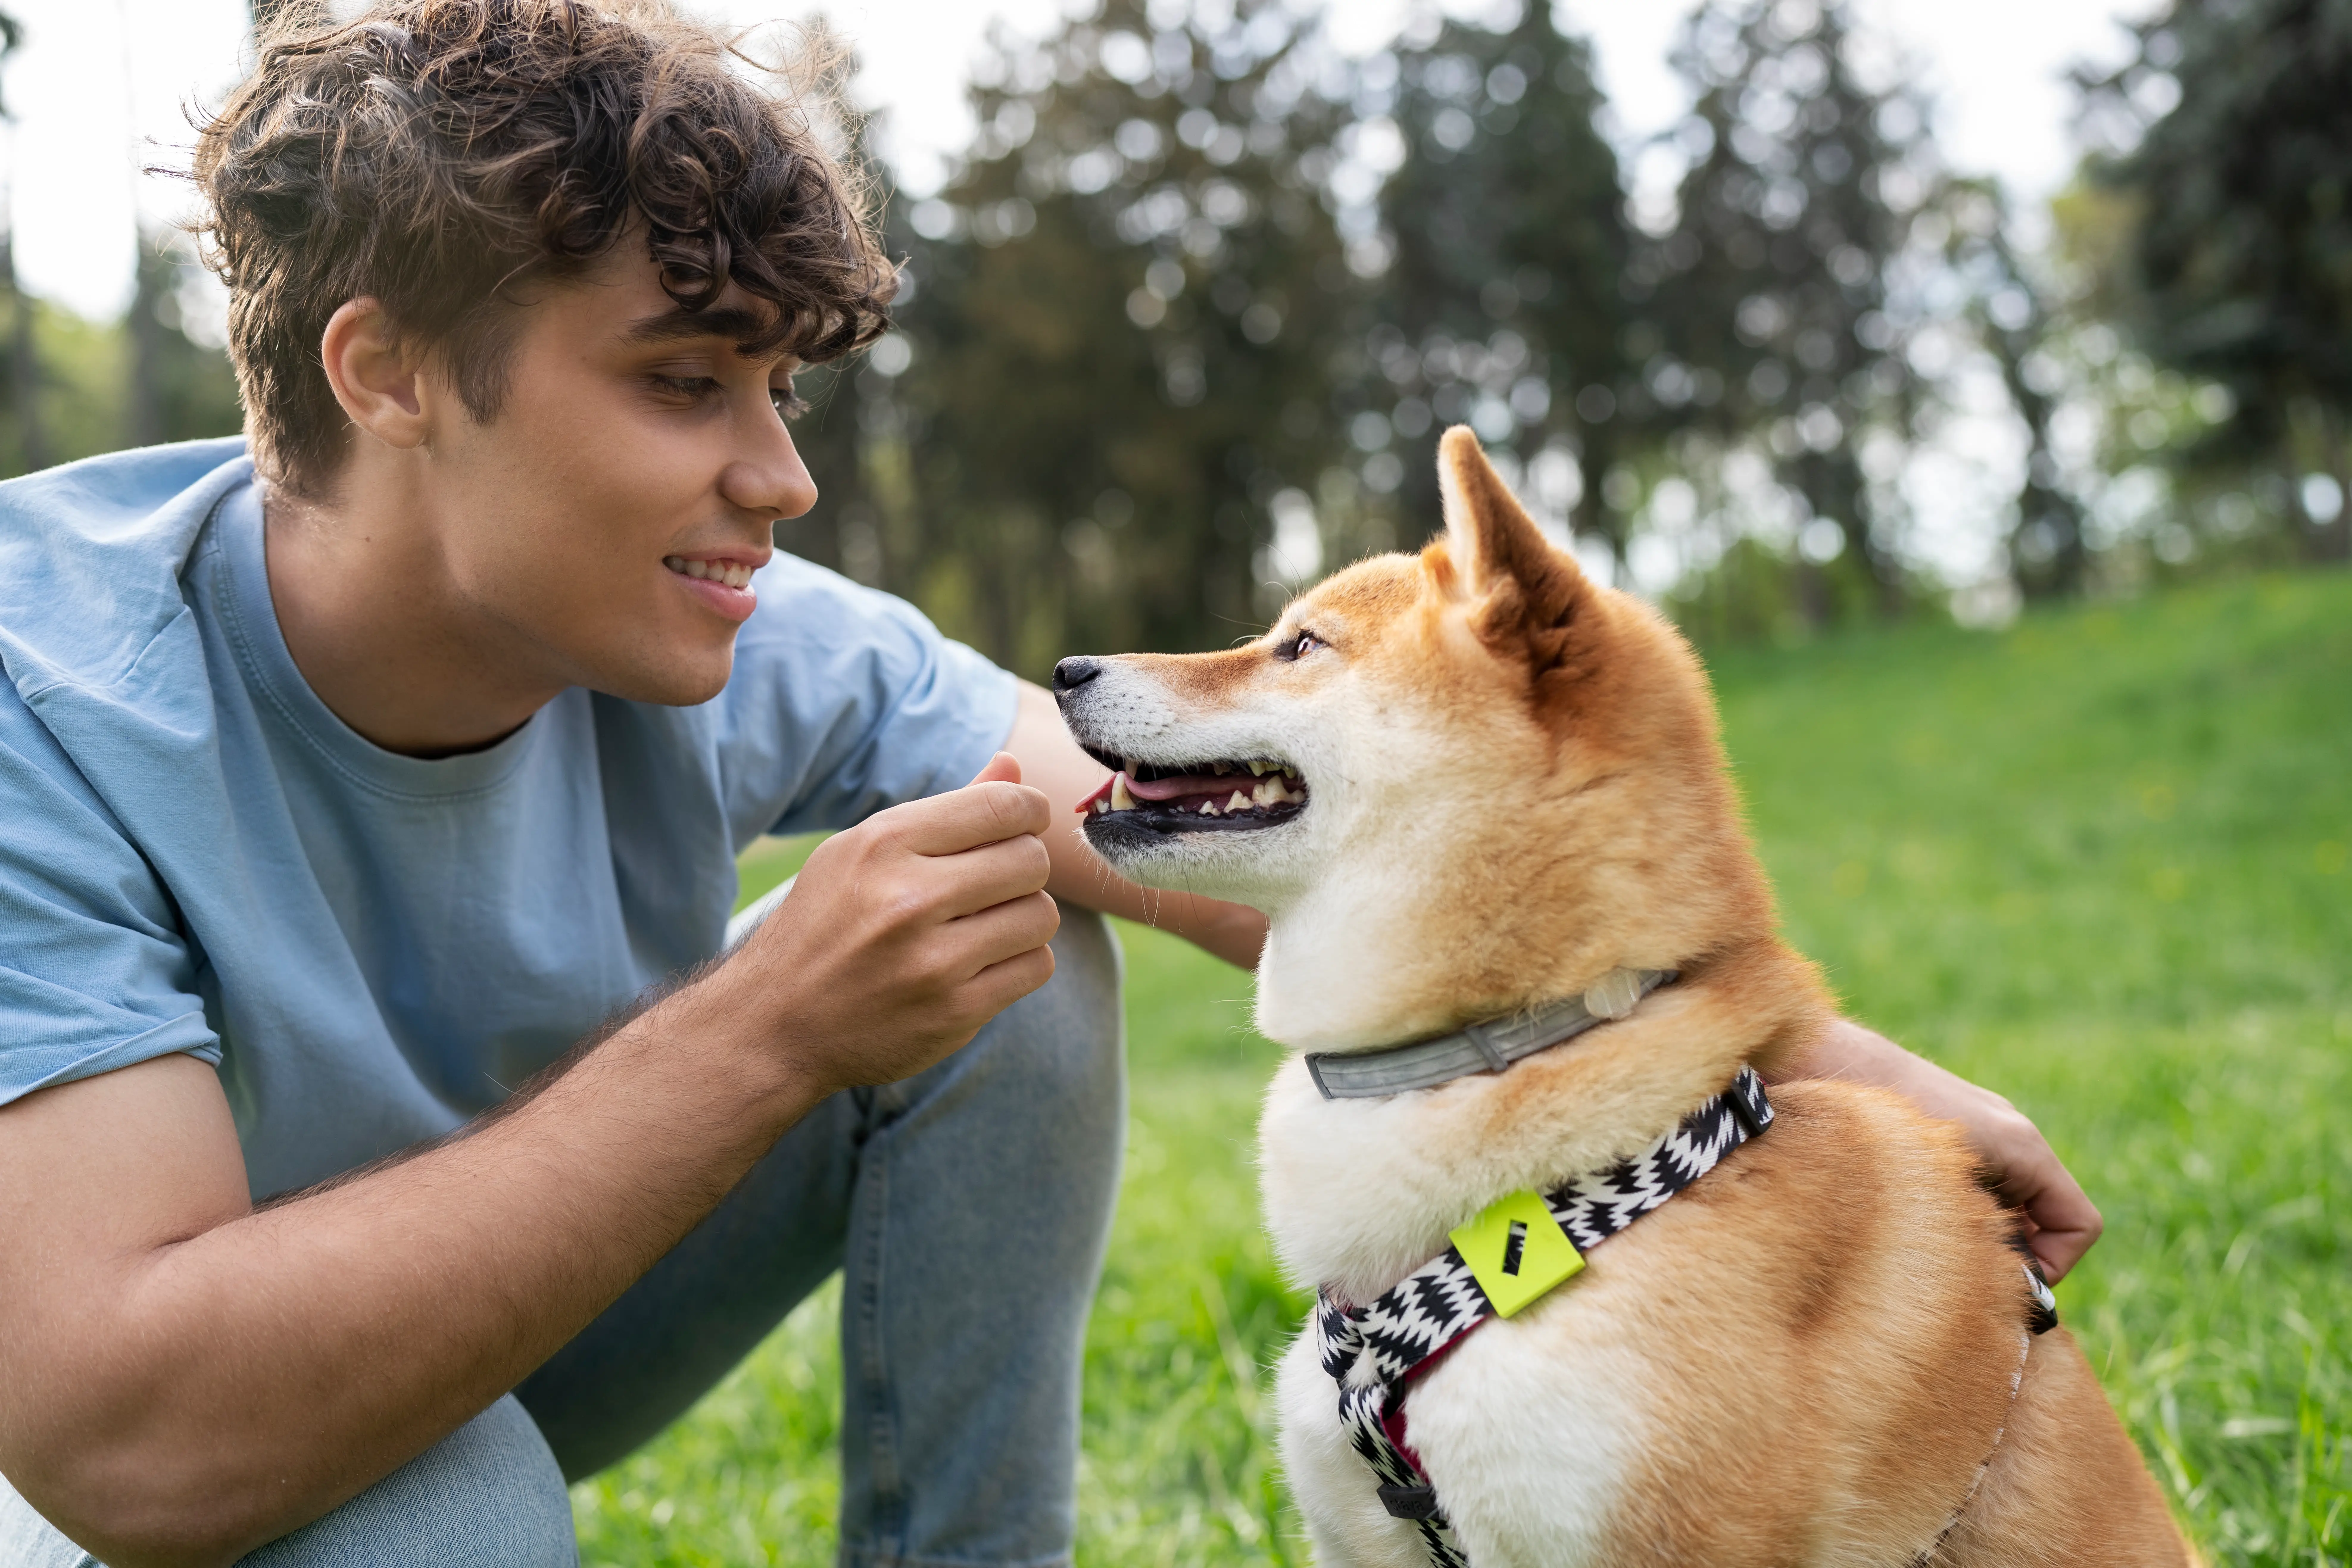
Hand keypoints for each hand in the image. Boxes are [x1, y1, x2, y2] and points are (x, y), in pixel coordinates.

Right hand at [718, 752, 1059, 1096]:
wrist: (773, 1026)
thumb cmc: (826, 927)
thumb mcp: (862, 853)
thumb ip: (944, 813)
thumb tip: (1013, 767)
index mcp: (882, 844)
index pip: (1003, 806)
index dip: (1030, 811)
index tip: (1023, 825)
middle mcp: (908, 900)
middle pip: (1031, 860)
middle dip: (1025, 867)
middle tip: (996, 884)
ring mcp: (932, 963)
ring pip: (1041, 915)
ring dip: (1025, 918)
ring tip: (986, 926)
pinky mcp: (954, 1014)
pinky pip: (1036, 968)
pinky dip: (1021, 963)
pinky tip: (984, 964)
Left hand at [1773, 1018, 2102, 1280]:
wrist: (1823, 1061)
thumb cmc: (1881, 1119)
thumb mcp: (1944, 1190)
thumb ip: (1983, 1231)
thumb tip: (2003, 1280)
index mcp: (2022, 1146)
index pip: (2079, 1223)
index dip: (2056, 1265)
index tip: (2009, 1281)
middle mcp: (2008, 1133)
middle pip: (2042, 1217)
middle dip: (2011, 1253)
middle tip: (1961, 1269)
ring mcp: (1976, 1128)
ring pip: (2002, 1204)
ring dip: (1977, 1232)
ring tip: (1927, 1239)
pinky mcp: (1941, 1130)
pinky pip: (1968, 1184)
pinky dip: (1952, 1208)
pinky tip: (1907, 1214)